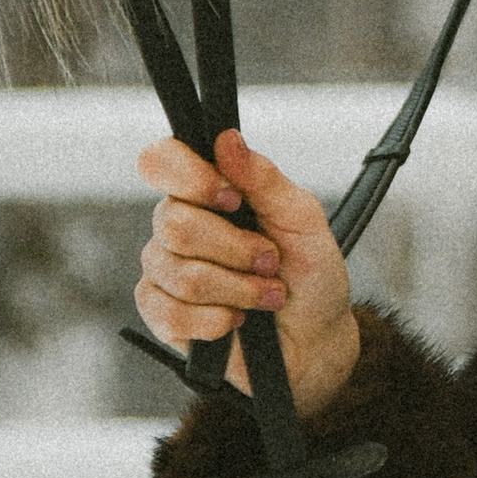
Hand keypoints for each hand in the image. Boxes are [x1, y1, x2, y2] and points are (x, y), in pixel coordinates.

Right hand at [134, 128, 362, 417]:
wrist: (316, 338)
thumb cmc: (309, 274)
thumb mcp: (302, 220)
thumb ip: (264, 179)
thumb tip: (227, 139)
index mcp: (206, 192)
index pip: (160, 161)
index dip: (188, 177)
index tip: (231, 198)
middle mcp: (176, 226)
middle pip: (174, 223)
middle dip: (236, 248)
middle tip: (270, 261)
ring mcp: (164, 271)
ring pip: (181, 273)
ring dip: (238, 289)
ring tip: (266, 295)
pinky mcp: (161, 315)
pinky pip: (173, 313)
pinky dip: (219, 320)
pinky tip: (239, 321)